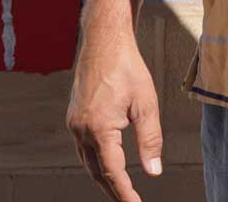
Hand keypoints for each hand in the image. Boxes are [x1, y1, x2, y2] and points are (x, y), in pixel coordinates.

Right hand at [66, 21, 164, 201]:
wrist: (104, 41)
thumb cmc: (127, 68)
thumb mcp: (146, 104)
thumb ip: (150, 140)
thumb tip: (153, 171)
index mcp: (99, 129)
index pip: (112, 172)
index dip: (124, 193)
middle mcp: (81, 129)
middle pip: (96, 172)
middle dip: (112, 190)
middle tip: (128, 201)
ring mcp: (74, 123)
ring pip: (87, 161)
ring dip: (102, 177)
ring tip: (119, 188)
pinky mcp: (74, 116)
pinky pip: (83, 148)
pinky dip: (94, 161)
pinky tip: (106, 162)